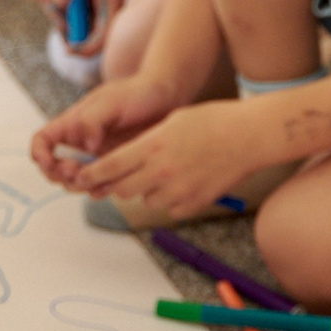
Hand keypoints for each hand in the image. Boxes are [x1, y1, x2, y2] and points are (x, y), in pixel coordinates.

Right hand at [30, 74, 179, 183]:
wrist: (166, 99)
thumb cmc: (136, 93)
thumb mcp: (111, 100)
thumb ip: (92, 120)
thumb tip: (87, 146)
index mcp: (72, 123)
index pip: (43, 140)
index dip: (39, 153)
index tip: (47, 162)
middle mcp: (81, 143)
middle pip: (55, 168)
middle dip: (59, 174)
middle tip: (75, 171)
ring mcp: (98, 158)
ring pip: (76, 181)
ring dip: (78, 186)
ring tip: (93, 182)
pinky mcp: (116, 168)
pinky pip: (100, 185)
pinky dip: (98, 191)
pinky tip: (107, 188)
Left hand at [69, 100, 267, 219]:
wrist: (249, 136)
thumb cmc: (213, 121)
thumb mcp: (172, 121)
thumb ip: (146, 141)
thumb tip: (127, 157)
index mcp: (152, 146)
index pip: (109, 167)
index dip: (91, 174)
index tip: (80, 176)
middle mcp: (161, 171)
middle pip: (122, 189)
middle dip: (120, 183)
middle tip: (127, 175)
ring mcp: (178, 190)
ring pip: (146, 200)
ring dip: (148, 191)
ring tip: (166, 173)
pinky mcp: (194, 203)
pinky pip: (171, 209)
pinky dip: (172, 199)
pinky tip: (186, 181)